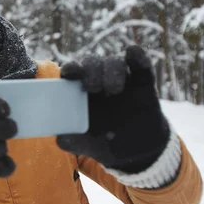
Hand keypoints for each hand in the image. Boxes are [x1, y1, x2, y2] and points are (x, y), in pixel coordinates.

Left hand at [57, 46, 169, 172]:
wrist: (138, 151)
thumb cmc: (105, 142)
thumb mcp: (87, 145)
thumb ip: (73, 141)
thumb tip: (60, 138)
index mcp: (80, 91)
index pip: (72, 72)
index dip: (70, 69)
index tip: (70, 73)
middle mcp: (99, 80)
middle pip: (91, 62)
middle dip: (91, 70)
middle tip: (93, 88)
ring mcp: (122, 79)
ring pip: (115, 61)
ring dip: (112, 70)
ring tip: (113, 89)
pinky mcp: (143, 82)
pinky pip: (141, 64)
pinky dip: (138, 56)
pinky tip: (133, 52)